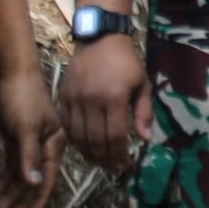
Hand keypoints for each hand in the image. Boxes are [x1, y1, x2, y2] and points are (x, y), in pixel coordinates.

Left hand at [0, 69, 62, 207]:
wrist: (13, 74)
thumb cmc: (23, 98)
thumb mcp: (25, 129)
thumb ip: (30, 157)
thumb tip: (35, 184)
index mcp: (53, 144)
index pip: (47, 177)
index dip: (38, 199)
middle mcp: (44, 146)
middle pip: (33, 180)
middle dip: (21, 200)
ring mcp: (30, 144)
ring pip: (21, 174)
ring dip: (10, 192)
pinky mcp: (17, 139)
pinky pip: (12, 164)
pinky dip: (4, 178)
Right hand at [58, 32, 151, 176]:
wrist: (99, 38)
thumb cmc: (126, 62)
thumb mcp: (142, 85)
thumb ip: (143, 113)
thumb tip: (145, 139)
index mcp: (113, 98)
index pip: (114, 136)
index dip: (119, 154)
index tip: (124, 164)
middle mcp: (91, 100)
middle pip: (95, 140)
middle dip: (105, 159)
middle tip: (113, 169)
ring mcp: (74, 99)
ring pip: (78, 135)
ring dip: (89, 153)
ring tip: (99, 163)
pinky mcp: (63, 96)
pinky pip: (67, 125)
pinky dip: (74, 140)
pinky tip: (83, 147)